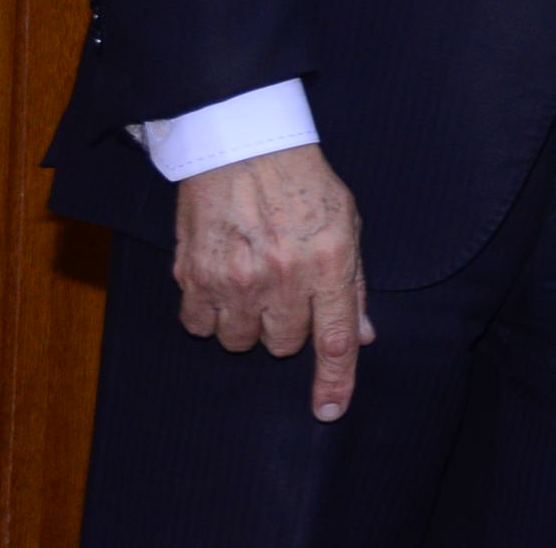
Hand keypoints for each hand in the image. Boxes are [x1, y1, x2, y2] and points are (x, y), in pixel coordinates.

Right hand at [172, 143, 373, 421]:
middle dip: (288, 326)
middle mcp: (281, 277)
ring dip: (249, 322)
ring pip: (240, 340)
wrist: (242, 145)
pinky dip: (210, 314)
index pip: (335, 339)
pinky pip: (199, 326)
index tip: (329, 411)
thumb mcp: (346, 223)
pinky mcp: (193, 275)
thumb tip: (362, 336)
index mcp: (327, 262)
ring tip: (253, 281)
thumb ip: (353, 283)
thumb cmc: (301, 182)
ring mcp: (233, 279)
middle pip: (284, 345)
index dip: (334, 381)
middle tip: (286, 289)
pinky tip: (221, 282)